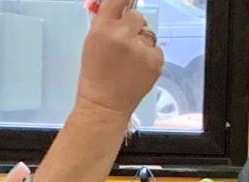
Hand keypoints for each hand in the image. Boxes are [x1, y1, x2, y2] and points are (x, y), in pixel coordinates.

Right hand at [76, 0, 163, 120]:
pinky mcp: (155, 62)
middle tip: (125, 44)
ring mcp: (141, 49)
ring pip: (148, 34)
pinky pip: (156, 49)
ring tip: (130, 61)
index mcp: (103, 28)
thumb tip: (120, 7)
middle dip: (133, 27)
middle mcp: (123, 35)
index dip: (125, 0)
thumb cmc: (96, 74)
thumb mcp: (92, 42)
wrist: (105, 105)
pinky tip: (138, 69)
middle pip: (137, 17)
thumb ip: (106, 21)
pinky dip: (149, 57)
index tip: (128, 2)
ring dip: (142, 44)